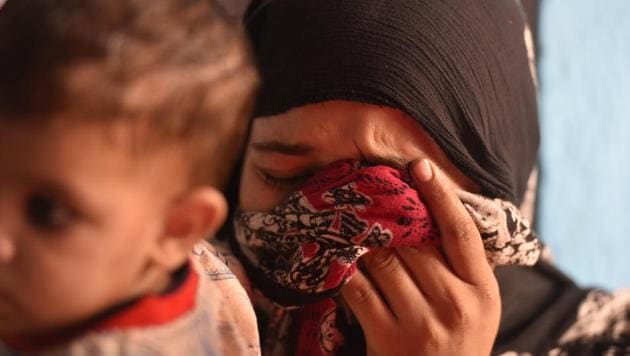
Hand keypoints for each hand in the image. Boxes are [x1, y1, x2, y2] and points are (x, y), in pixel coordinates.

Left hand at [340, 159, 499, 355]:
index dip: (441, 195)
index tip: (419, 166)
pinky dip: (345, 270)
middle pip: (413, 243)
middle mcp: (454, 304)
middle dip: (387, 218)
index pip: (461, 233)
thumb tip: (434, 209)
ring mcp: (421, 323)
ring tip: (349, 220)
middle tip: (366, 193)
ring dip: (362, 239)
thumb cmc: (458, 340)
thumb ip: (460, 264)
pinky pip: (358, 289)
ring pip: (382, 261)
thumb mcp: (475, 304)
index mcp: (482, 290)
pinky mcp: (387, 338)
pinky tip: (338, 257)